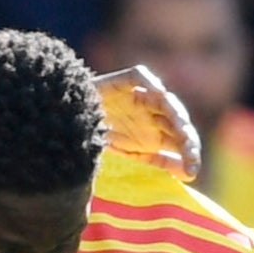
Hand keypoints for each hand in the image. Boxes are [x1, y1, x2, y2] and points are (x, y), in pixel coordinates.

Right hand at [95, 65, 201, 179]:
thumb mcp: (125, 161)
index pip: (178, 144)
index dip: (186, 157)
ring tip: (183, 128)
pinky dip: (149, 82)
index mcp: (153, 137)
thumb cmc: (92, 148)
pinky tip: (158, 93)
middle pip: (177, 125)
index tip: (191, 172)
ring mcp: (139, 98)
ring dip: (176, 114)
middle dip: (187, 141)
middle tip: (191, 156)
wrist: (62, 125)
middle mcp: (151, 117)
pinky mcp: (122, 82)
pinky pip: (139, 76)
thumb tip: (185, 175)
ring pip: (165, 102)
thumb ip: (153, 167)